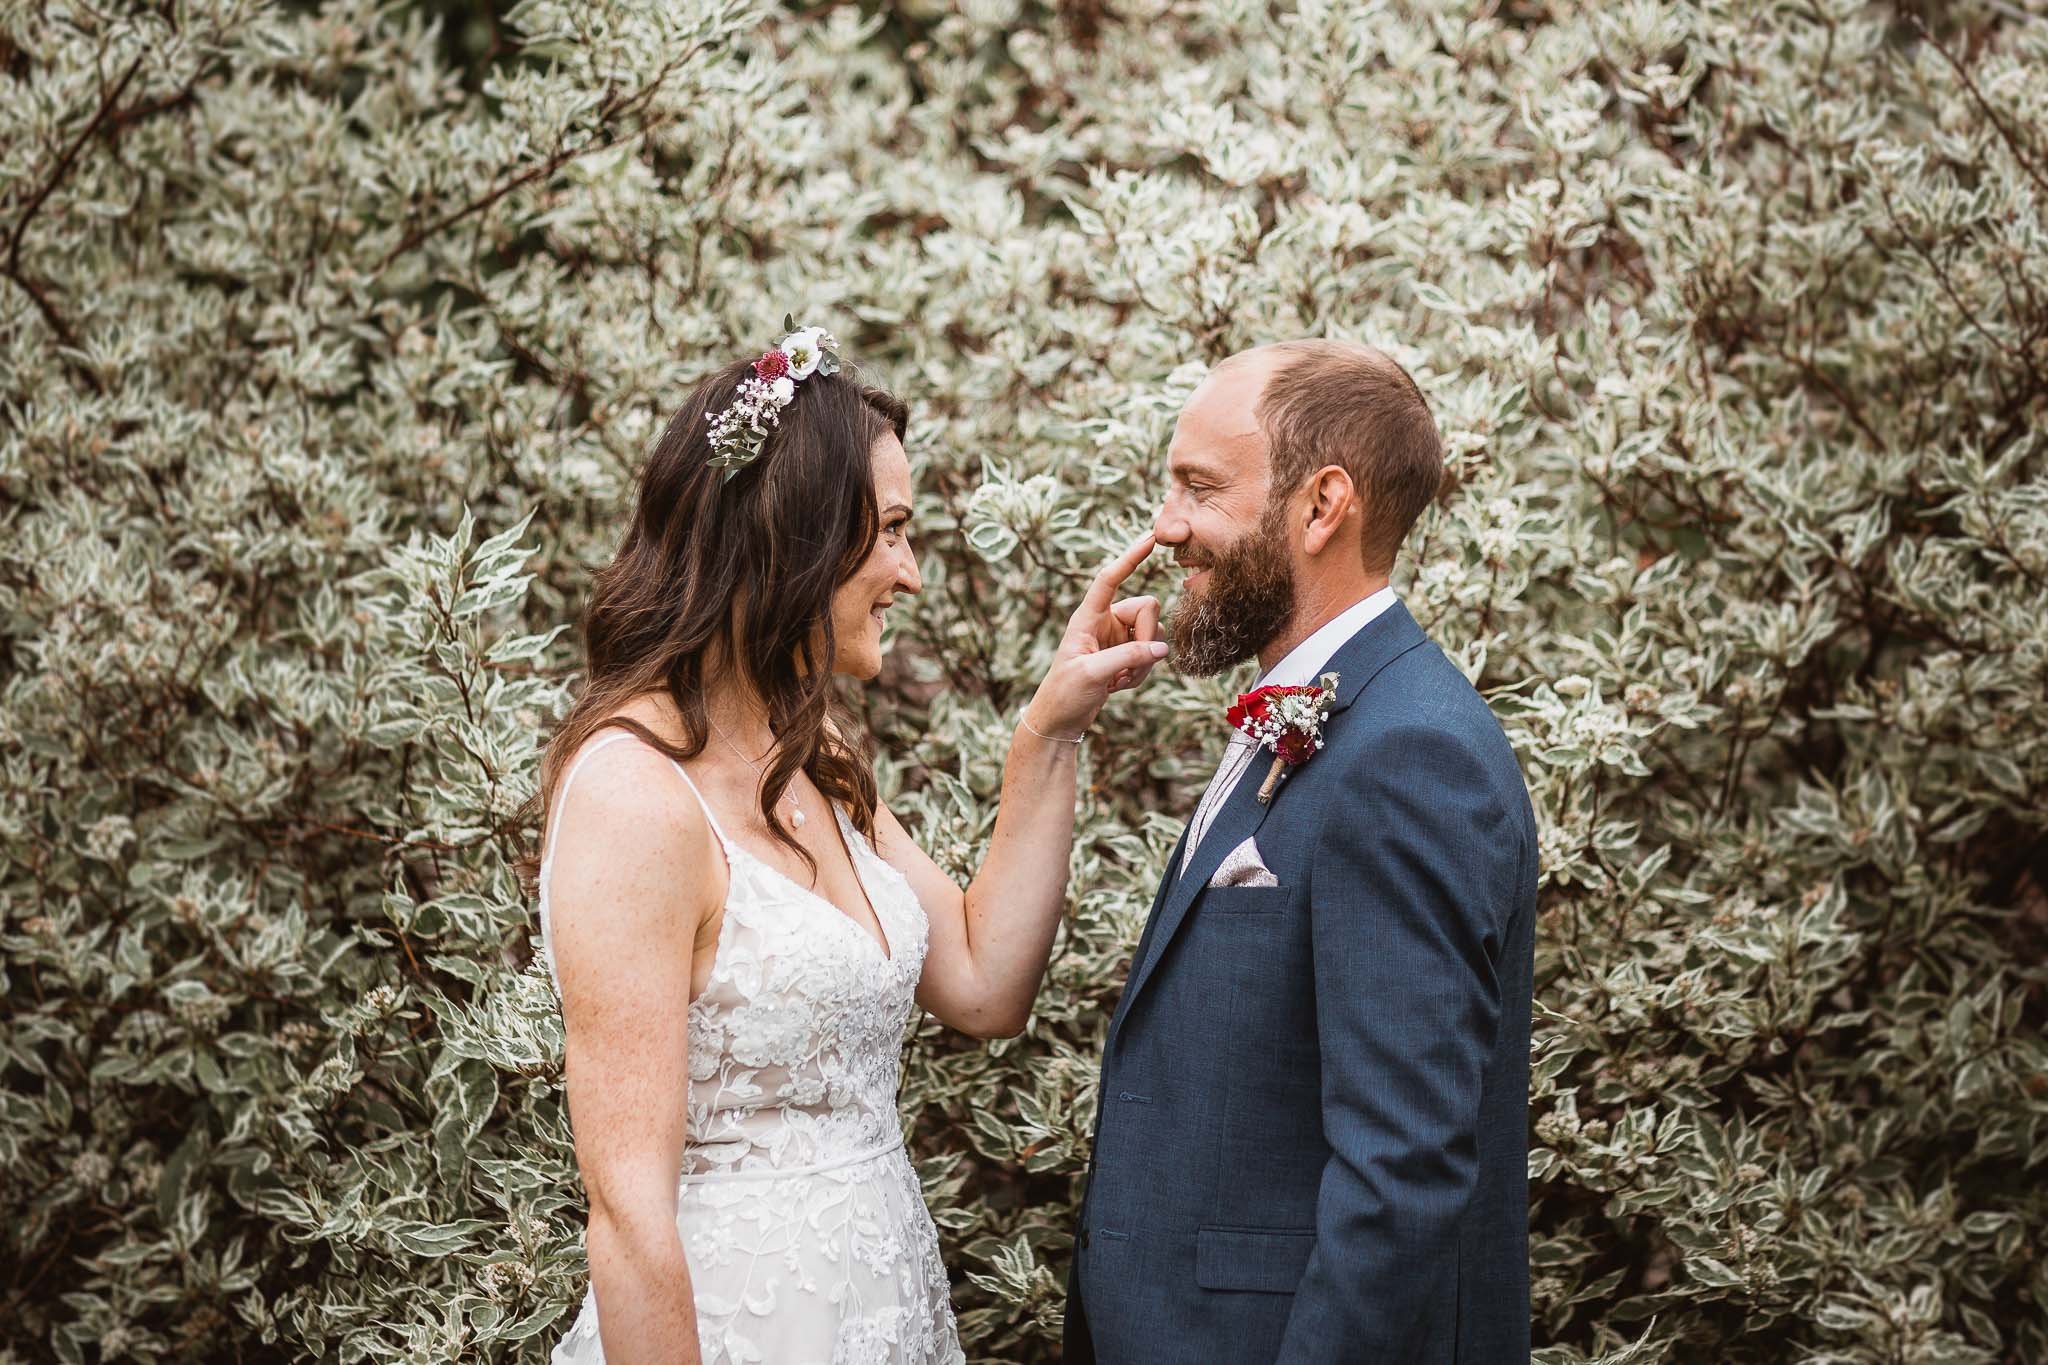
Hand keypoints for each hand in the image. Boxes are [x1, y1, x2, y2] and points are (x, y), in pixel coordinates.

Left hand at [1024, 531, 1167, 737]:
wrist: (1060, 720)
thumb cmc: (1065, 693)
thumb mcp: (1093, 674)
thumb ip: (1128, 657)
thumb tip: (1163, 649)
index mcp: (1087, 617)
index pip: (1109, 578)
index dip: (1129, 558)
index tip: (1150, 538)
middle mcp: (1105, 621)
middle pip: (1148, 608)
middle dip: (1147, 638)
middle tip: (1128, 667)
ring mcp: (1118, 637)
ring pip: (1155, 633)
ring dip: (1144, 662)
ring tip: (1117, 681)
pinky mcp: (1126, 654)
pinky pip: (1152, 653)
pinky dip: (1142, 672)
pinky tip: (1119, 686)